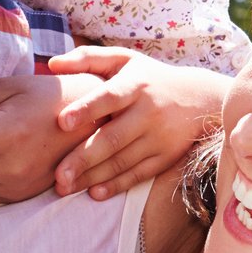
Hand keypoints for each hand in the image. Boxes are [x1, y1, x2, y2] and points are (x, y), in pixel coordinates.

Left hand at [43, 48, 231, 199]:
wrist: (200, 98)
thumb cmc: (150, 77)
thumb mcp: (125, 59)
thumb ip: (88, 59)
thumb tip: (51, 65)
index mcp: (135, 85)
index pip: (110, 97)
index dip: (87, 109)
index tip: (62, 122)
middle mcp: (148, 112)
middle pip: (113, 138)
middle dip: (84, 158)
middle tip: (58, 176)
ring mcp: (159, 138)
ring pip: (123, 161)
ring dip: (93, 176)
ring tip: (65, 188)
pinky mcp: (166, 157)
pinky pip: (139, 174)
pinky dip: (117, 185)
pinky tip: (94, 193)